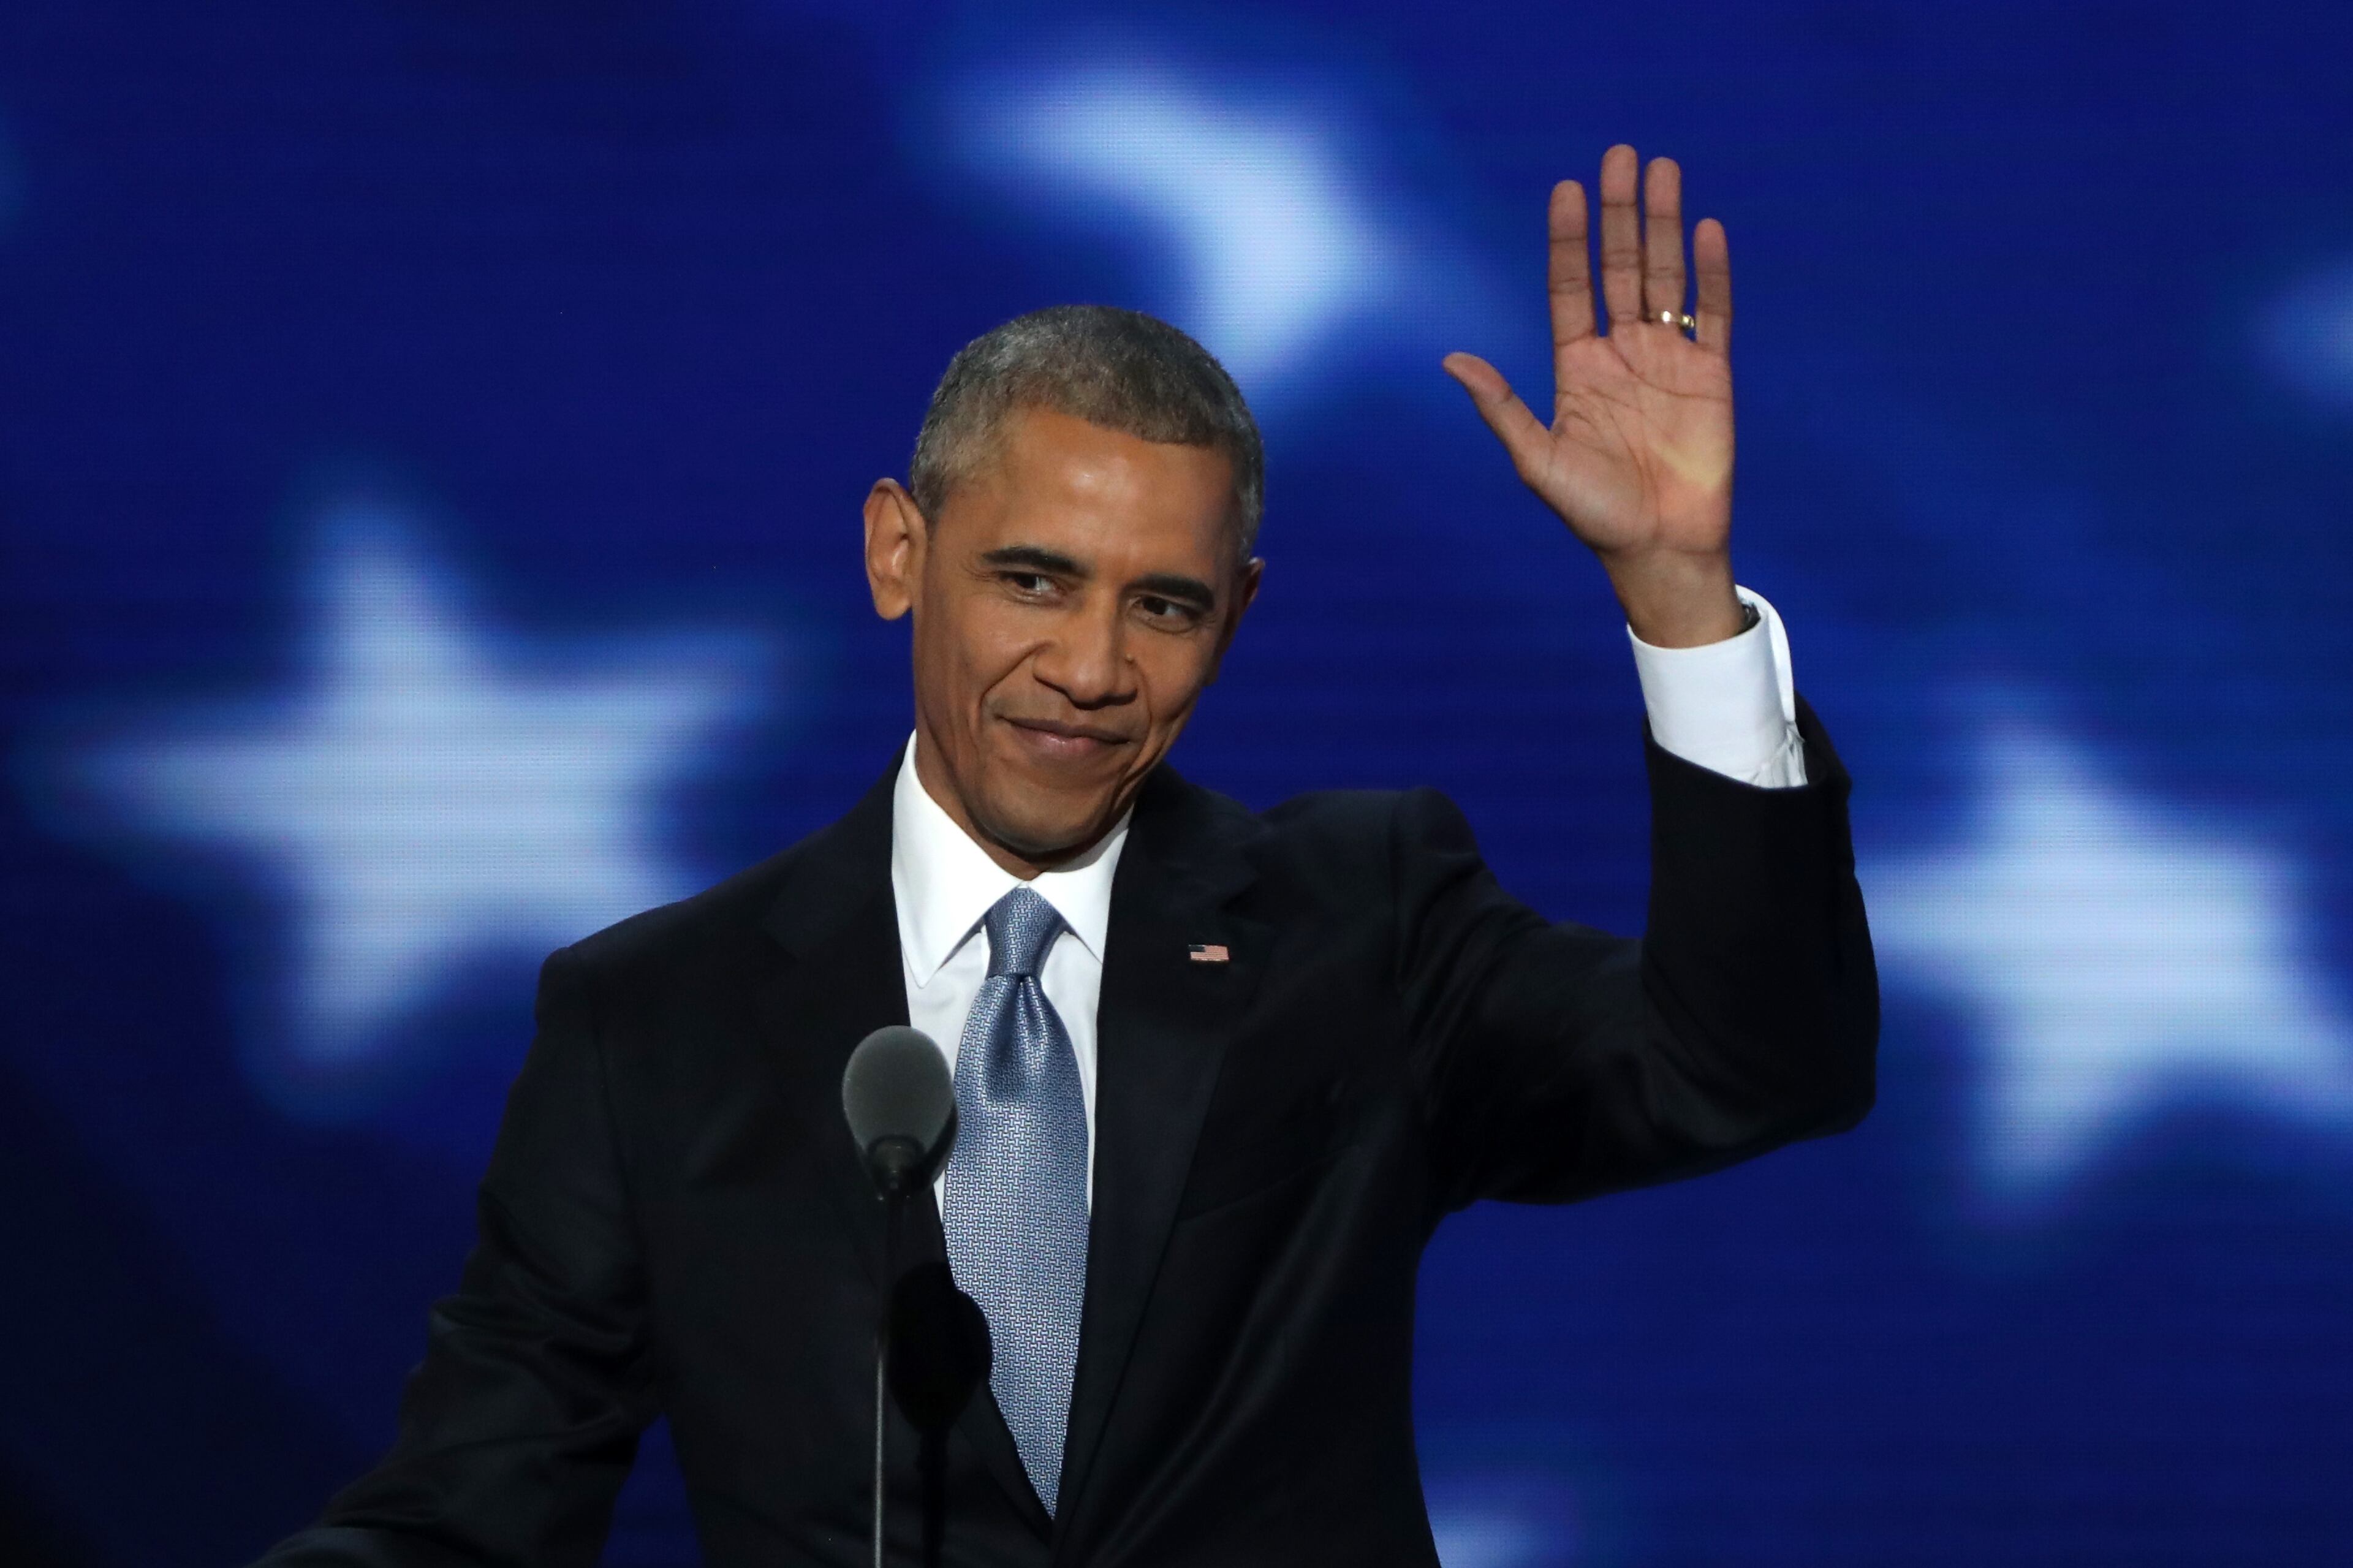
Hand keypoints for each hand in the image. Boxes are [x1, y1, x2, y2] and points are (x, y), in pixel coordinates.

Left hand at [1444, 145, 1740, 646]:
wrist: (1658, 549)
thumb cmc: (1593, 514)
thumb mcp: (1538, 461)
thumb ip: (1502, 408)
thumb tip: (1452, 360)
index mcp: (1577, 368)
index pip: (1571, 287)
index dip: (1570, 239)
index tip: (1566, 188)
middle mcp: (1621, 353)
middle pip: (1620, 266)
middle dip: (1620, 212)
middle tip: (1619, 154)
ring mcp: (1667, 361)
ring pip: (1666, 276)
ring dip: (1664, 223)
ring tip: (1662, 169)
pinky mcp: (1710, 376)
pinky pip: (1711, 314)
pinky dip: (1710, 273)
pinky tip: (1705, 229)